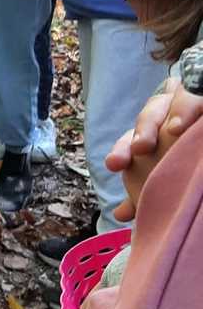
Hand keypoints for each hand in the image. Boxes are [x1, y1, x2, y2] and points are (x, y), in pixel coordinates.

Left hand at [106, 82, 202, 221]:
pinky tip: (187, 121)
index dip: (122, 150)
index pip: (131, 139)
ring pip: (171, 101)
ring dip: (172, 113)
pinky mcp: (200, 96)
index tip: (114, 165)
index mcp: (149, 134)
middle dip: (143, 132)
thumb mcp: (165, 174)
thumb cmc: (184, 159)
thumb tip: (119, 215)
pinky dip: (192, 106)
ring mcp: (183, 101)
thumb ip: (143, 193)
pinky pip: (196, 93)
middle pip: (148, 117)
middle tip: (141, 148)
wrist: (200, 134)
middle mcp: (163, 114)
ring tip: (174, 129)